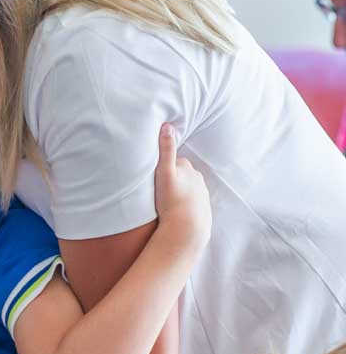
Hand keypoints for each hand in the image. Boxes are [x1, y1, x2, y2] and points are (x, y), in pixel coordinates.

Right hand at [153, 123, 210, 251]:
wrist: (187, 229)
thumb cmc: (172, 201)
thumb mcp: (164, 173)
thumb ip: (166, 149)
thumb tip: (167, 124)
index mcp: (187, 167)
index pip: (172, 161)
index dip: (161, 166)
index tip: (151, 174)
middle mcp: (197, 178)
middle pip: (179, 173)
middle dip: (170, 177)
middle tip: (156, 188)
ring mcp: (201, 193)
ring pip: (185, 187)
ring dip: (176, 191)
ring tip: (164, 202)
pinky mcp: (202, 207)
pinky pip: (190, 201)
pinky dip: (183, 203)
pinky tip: (174, 210)